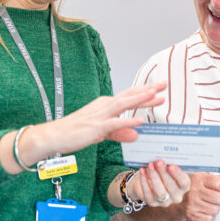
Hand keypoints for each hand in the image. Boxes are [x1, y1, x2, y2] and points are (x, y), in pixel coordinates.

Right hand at [37, 82, 166, 156]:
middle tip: (164, 84)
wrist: (55, 135)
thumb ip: (120, 133)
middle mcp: (104, 106)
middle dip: (148, 90)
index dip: (144, 91)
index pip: (129, 96)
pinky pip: (114, 124)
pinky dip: (127, 122)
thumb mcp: (102, 133)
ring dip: (140, 99)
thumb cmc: (76, 132)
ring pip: (123, 105)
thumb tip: (137, 134)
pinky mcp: (96, 127)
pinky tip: (139, 121)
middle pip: (130, 96)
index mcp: (106, 104)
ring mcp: (100, 116)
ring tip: (155, 95)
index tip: (159, 87)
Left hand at [130, 160, 190, 206]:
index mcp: (184, 186)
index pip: (184, 182)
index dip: (178, 175)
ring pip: (160, 192)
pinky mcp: (152, 203)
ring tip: (150, 165)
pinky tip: (142, 171)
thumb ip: (171, 163)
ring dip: (154, 177)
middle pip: (171, 187)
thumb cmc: (163, 171)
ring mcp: (164, 202)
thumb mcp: (169, 167)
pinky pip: (148, 193)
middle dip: (164, 173)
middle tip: (159, 162)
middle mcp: (176, 196)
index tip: (171, 166)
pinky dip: (144, 181)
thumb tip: (166, 155)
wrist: (149, 181)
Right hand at [180, 171, 219, 220]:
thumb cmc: (194, 188)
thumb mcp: (204, 179)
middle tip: (214, 198)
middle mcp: (194, 190)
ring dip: (214, 208)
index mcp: (198, 178)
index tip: (219, 189)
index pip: (219, 184)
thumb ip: (218, 178)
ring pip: (215, 210)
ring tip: (208, 204)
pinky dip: (209, 216)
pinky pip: (209, 218)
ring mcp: (192, 203)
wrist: (178, 199)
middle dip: (219, 199)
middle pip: (219, 198)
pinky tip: (204, 210)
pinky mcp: (191, 214)